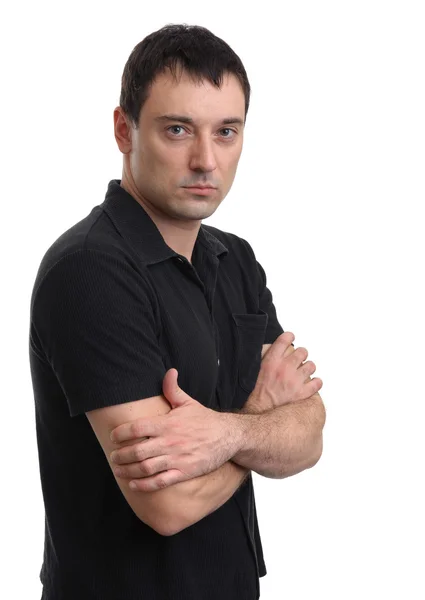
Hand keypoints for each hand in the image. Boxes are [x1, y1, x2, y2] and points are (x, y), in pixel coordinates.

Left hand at [109, 369, 241, 490]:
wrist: (229, 436)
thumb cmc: (205, 420)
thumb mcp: (188, 402)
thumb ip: (173, 389)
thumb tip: (169, 371)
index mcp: (168, 423)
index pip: (137, 428)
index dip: (120, 433)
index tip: (113, 436)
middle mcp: (170, 441)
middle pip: (137, 450)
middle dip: (120, 455)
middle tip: (112, 457)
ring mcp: (177, 458)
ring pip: (146, 467)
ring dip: (128, 470)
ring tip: (118, 470)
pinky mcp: (184, 472)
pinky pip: (161, 481)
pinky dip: (144, 485)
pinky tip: (134, 484)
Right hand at [249, 331, 322, 410]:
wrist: (258, 411)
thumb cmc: (255, 391)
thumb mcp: (253, 369)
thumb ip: (262, 355)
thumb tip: (270, 346)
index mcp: (271, 361)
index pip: (285, 339)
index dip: (289, 337)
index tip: (290, 338)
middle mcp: (284, 368)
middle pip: (302, 351)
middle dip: (300, 354)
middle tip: (297, 360)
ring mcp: (294, 381)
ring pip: (311, 366)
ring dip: (308, 368)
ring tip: (302, 373)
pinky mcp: (302, 393)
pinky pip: (317, 383)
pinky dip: (315, 383)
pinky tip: (309, 383)